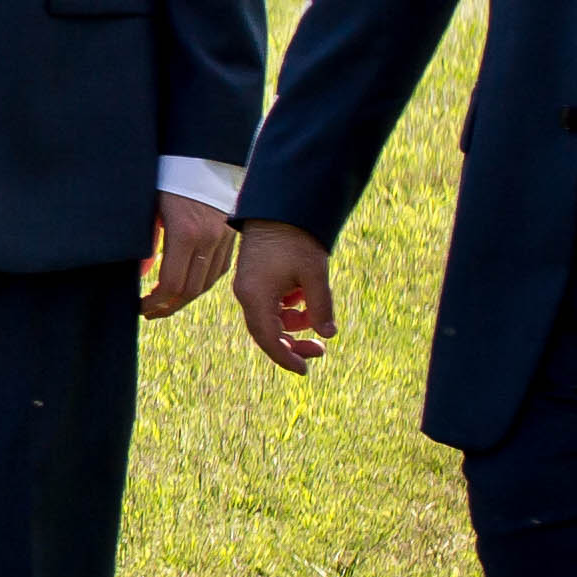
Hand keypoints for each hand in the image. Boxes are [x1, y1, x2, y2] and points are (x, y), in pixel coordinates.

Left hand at [141, 190, 240, 320]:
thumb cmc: (169, 179)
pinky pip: (219, 270)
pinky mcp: (231, 236)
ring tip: (165, 304)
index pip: (172, 285)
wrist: (203, 156)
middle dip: (168, 306)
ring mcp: (223, 239)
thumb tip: (141, 274)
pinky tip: (187, 287)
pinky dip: (202, 283)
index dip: (155, 302)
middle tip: (150, 312)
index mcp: (185, 233)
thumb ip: (145, 243)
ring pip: (206, 283)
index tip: (140, 307)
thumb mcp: (150, 208)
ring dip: (185, 299)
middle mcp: (208, 240)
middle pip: (190, 290)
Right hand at [235, 221, 336, 373]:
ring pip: (271, 318)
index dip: (286, 357)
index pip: (268, 339)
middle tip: (320, 351)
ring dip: (294, 324)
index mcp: (256, 296)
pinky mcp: (256, 277)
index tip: (305, 370)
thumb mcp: (314, 274)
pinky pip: (271, 303)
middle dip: (293, 344)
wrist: (278, 206)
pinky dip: (289, 308)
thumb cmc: (295, 238)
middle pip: (268, 332)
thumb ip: (321, 306)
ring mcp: (250, 285)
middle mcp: (247, 294)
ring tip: (317, 317)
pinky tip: (305, 298)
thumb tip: (328, 335)